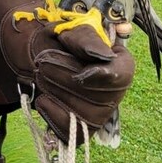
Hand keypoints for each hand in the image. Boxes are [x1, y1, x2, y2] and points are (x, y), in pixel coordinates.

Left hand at [0, 0, 133, 144]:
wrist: (40, 56)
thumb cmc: (60, 41)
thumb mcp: (71, 29)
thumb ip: (85, 38)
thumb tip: (101, 54)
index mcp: (121, 63)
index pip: (121, 76)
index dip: (102, 77)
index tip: (82, 73)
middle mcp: (116, 93)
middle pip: (98, 97)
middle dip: (65, 79)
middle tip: (42, 63)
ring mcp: (101, 114)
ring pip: (85, 116)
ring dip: (57, 93)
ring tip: (41, 76)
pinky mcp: (83, 129)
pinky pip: (73, 133)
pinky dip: (53, 115)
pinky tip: (42, 99)